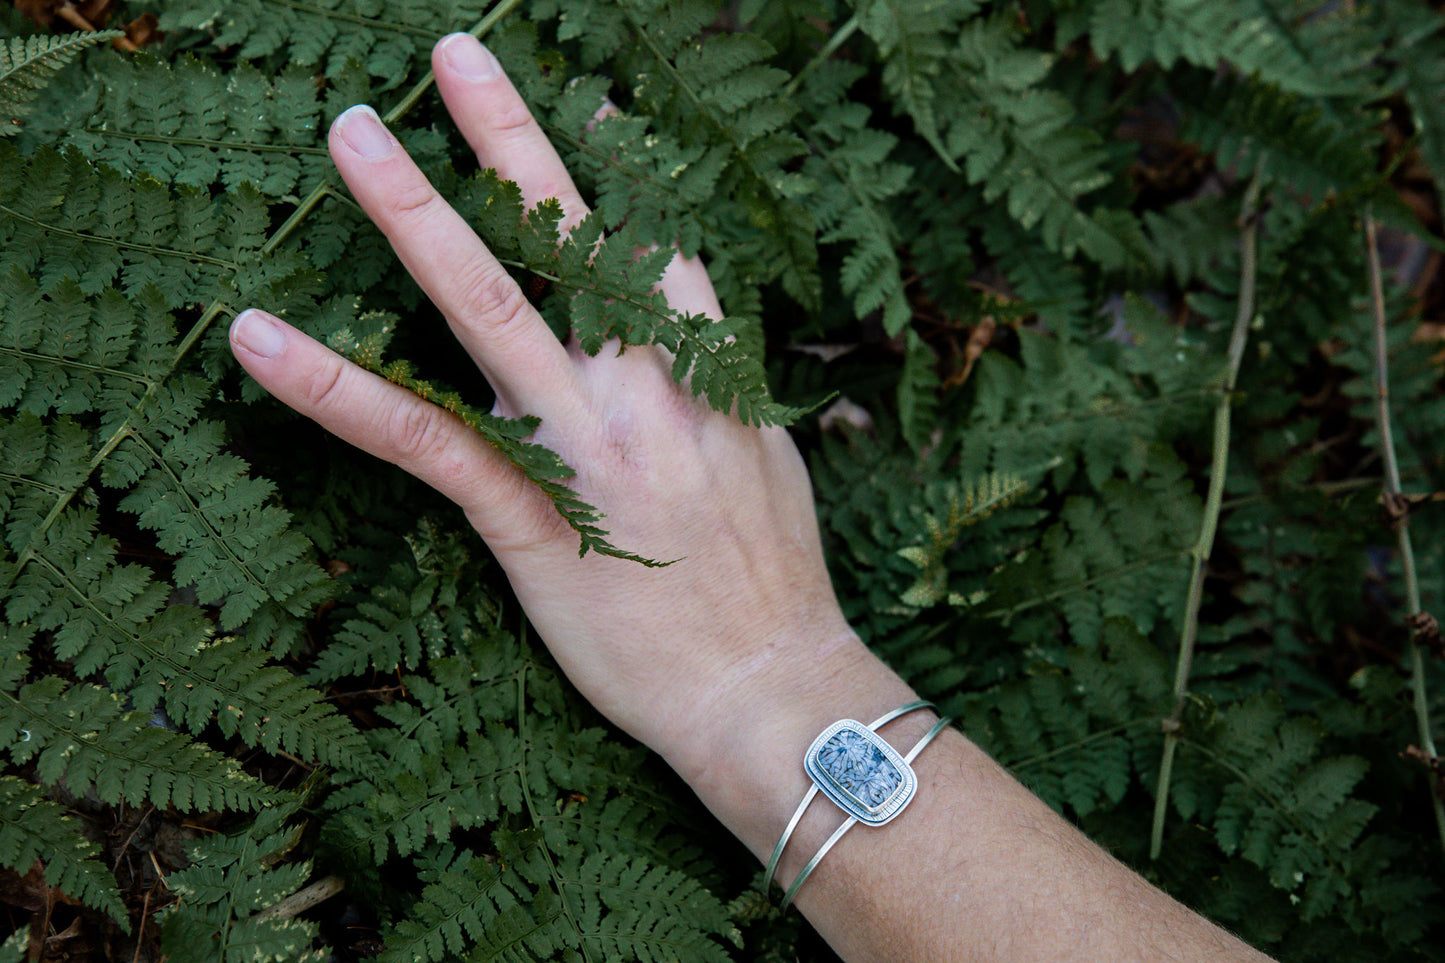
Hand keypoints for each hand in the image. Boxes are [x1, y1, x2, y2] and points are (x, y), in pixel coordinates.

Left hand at [228, 32, 867, 775]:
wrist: (768, 689)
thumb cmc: (776, 588)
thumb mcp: (769, 467)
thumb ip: (721, 398)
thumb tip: (694, 359)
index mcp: (704, 379)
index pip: (654, 247)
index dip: (618, 168)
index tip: (580, 101)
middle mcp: (642, 392)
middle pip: (572, 242)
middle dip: (511, 143)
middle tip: (453, 59)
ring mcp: (582, 449)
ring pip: (489, 312)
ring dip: (415, 217)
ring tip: (356, 139)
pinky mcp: (529, 520)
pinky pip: (423, 441)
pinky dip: (337, 386)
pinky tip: (263, 339)